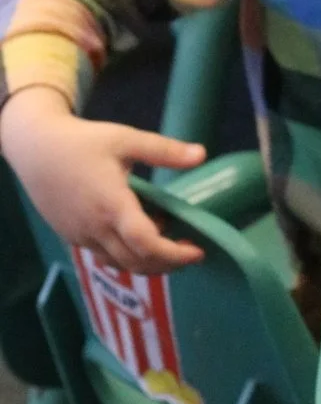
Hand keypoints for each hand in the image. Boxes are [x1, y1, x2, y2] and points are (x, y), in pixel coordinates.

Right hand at [0, 86, 205, 272]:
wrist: (35, 149)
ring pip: (119, 263)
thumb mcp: (126, 139)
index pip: (146, 244)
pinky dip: (126, 255)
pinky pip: (103, 255)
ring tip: (168, 242)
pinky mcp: (72, 236)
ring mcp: (80, 236)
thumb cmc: (82, 142)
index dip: (175, 254)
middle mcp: (95, 227)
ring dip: (147, 262)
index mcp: (112, 205)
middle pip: (136, 262)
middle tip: (190, 252)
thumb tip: (201, 154)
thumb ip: (164, 150)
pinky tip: (138, 235)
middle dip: (168, 264)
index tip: (197, 251)